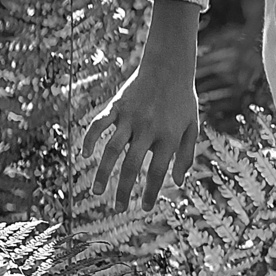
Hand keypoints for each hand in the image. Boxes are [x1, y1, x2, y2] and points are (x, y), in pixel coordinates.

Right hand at [82, 0, 200, 209]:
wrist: (169, 66)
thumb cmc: (182, 100)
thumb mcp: (192, 126)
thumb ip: (186, 155)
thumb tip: (179, 183)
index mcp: (169, 136)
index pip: (158, 171)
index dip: (151, 192)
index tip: (144, 209)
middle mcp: (149, 129)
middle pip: (132, 166)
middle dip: (124, 190)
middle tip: (118, 209)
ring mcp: (130, 117)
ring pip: (112, 149)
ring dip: (102, 172)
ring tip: (95, 192)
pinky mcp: (116, 106)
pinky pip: (98, 124)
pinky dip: (89, 139)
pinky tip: (83, 155)